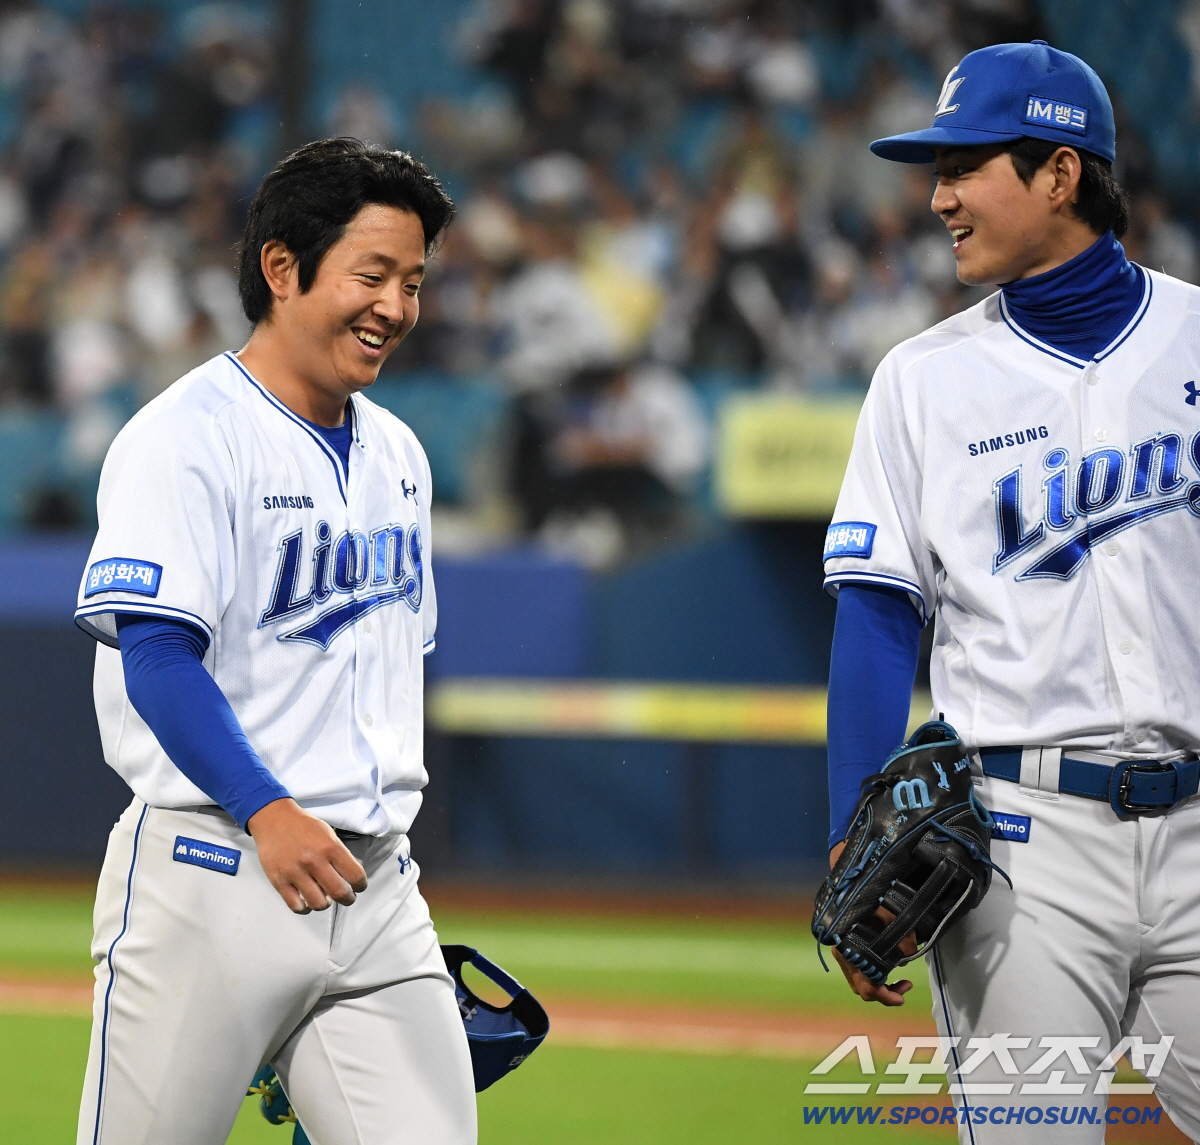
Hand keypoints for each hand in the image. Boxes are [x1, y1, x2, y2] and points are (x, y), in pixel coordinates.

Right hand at [247, 798, 367, 913]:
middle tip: (347, 897)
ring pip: (319, 904)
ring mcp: (295, 872)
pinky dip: (306, 908)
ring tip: (325, 898)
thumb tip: (350, 876)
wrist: (274, 820)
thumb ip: (339, 854)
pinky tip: (308, 901)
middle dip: (348, 899)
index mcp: (330, 847)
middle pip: (339, 893)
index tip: (359, 887)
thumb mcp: (328, 833)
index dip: (361, 885)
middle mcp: (314, 861)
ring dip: (326, 904)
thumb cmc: (302, 826)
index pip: (355, 875)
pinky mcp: (279, 881)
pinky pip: (297, 906)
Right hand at [826, 840, 916, 1006]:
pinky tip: (886, 964)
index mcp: (850, 949)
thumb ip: (904, 940)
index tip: (902, 996)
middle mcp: (843, 954)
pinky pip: (858, 970)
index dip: (886, 996)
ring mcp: (842, 951)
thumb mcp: (892, 916)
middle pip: (862, 989)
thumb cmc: (872, 896)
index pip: (867, 986)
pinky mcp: (845, 947)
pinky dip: (873, 973)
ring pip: (860, 982)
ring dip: (880, 985)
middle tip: (904, 986)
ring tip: (899, 979)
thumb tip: (909, 956)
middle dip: (885, 993)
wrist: (850, 880)